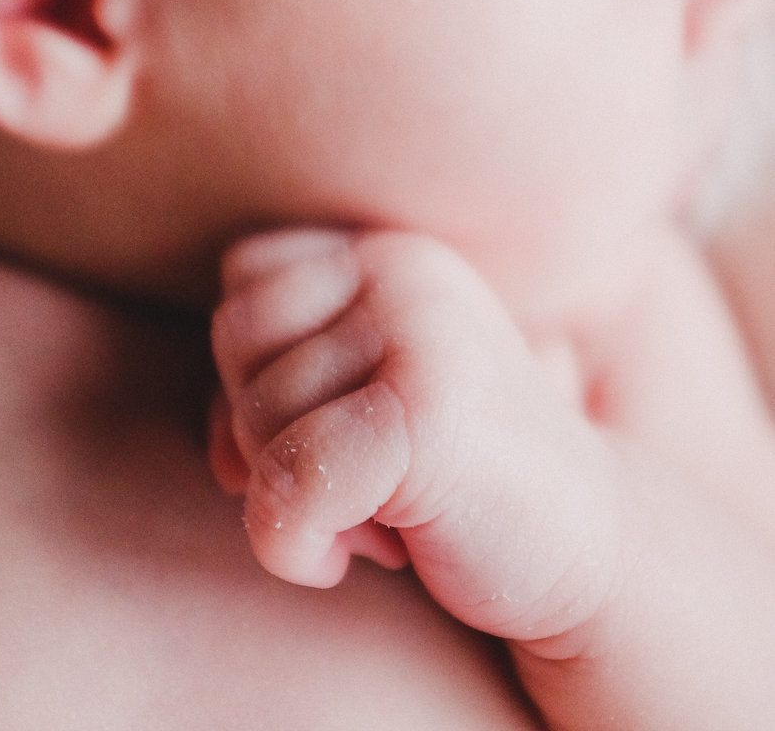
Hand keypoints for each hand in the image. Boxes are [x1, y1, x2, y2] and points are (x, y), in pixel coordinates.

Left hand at [210, 227, 617, 641]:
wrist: (594, 549)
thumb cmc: (457, 484)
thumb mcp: (360, 414)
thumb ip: (275, 398)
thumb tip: (217, 456)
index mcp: (388, 253)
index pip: (245, 275)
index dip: (255, 366)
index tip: (325, 432)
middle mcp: (403, 270)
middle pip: (237, 334)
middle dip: (269, 428)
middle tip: (358, 482)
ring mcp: (419, 332)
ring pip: (259, 416)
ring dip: (301, 497)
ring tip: (387, 512)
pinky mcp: (428, 413)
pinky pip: (291, 484)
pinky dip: (296, 546)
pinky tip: (373, 557)